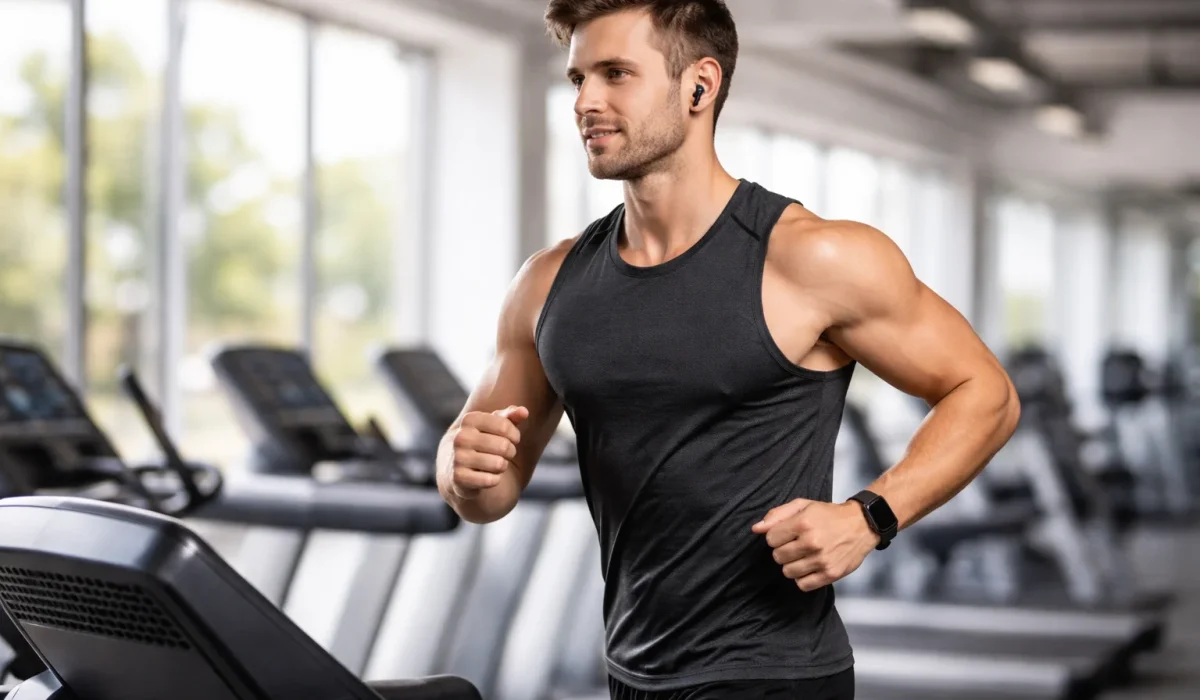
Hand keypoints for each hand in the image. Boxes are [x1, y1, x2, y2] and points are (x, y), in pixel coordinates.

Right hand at [446, 406, 528, 498]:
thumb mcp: (496, 425)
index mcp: (469, 420)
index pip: (505, 426)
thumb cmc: (484, 440)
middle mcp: (461, 437)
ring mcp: (457, 458)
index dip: (514, 435)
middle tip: (502, 454)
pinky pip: (491, 480)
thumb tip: (524, 412)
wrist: (457, 465)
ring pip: (499, 464)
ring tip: (493, 464)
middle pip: (504, 446)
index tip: (511, 438)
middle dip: (509, 452)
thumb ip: (511, 416)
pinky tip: (486, 476)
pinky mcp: (458, 478)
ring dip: (502, 466)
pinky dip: (494, 480)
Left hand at [751, 498, 879, 591]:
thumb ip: (777, 515)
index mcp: (803, 523)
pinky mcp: (830, 574)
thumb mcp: (803, 506)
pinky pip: (803, 585)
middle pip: (777, 556)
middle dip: (783, 550)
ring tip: (803, 556)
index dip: (776, 536)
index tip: (786, 534)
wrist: (862, 525)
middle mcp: (812, 542)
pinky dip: (803, 578)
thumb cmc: (829, 515)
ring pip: (788, 572)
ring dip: (792, 564)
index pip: (770, 539)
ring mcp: (822, 560)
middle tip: (796, 545)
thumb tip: (756, 529)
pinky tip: (809, 567)